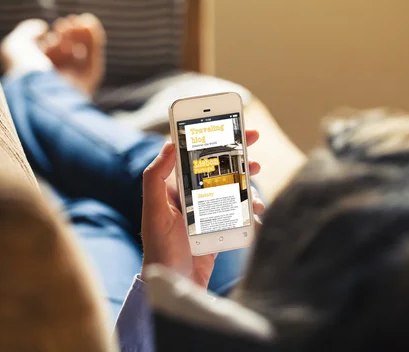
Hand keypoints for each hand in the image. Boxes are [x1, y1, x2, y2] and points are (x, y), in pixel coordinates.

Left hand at [141, 130, 264, 287]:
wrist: (174, 285)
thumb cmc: (159, 249)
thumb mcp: (153, 211)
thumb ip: (155, 177)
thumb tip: (168, 144)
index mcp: (174, 187)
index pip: (193, 153)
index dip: (211, 136)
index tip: (228, 123)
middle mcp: (191, 195)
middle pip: (218, 166)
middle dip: (236, 152)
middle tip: (253, 140)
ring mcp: (207, 211)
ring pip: (232, 186)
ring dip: (247, 182)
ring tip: (256, 186)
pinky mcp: (219, 227)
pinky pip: (238, 210)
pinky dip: (249, 208)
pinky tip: (256, 212)